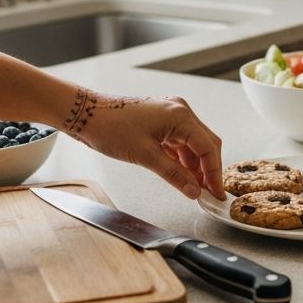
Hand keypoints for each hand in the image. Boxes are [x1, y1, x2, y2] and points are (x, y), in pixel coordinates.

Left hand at [64, 90, 224, 199]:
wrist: (86, 115)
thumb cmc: (110, 128)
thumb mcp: (145, 156)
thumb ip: (174, 174)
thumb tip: (194, 190)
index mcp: (180, 115)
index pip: (208, 147)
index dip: (215, 173)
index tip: (216, 192)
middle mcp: (180, 111)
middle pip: (205, 143)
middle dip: (208, 169)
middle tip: (209, 192)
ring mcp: (171, 114)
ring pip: (193, 144)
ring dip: (195, 165)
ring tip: (195, 187)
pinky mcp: (162, 119)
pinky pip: (180, 141)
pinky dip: (183, 158)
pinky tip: (182, 174)